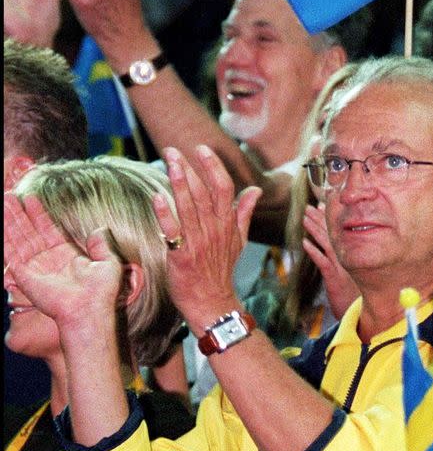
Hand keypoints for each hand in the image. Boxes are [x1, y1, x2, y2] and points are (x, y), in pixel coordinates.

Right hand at [4, 189, 122, 331]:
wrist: (88, 310)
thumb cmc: (101, 292)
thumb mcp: (108, 263)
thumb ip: (101, 245)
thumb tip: (100, 229)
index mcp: (65, 255)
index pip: (48, 229)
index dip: (39, 214)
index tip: (31, 197)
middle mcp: (48, 260)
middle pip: (29, 231)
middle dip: (19, 214)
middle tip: (9, 196)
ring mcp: (35, 267)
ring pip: (18, 239)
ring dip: (10, 221)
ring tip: (3, 202)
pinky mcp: (25, 276)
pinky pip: (10, 254)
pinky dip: (5, 239)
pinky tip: (2, 225)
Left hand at [156, 144, 260, 328]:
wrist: (212, 301)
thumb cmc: (221, 270)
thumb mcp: (239, 240)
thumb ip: (244, 212)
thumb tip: (255, 190)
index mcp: (227, 224)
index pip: (224, 188)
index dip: (213, 166)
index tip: (201, 149)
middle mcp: (214, 230)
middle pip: (203, 193)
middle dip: (188, 168)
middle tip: (173, 150)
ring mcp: (198, 243)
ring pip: (189, 207)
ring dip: (178, 183)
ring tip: (168, 163)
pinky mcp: (181, 256)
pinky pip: (173, 232)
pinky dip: (166, 214)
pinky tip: (157, 197)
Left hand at [302, 201, 358, 318]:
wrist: (366, 313)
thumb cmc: (359, 296)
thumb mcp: (357, 276)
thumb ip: (353, 263)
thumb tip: (349, 254)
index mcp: (355, 254)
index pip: (343, 231)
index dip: (331, 218)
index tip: (323, 207)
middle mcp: (350, 257)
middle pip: (333, 233)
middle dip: (320, 218)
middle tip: (309, 207)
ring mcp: (342, 267)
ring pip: (327, 243)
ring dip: (314, 229)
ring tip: (304, 218)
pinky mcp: (334, 278)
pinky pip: (322, 261)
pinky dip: (313, 251)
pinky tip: (304, 243)